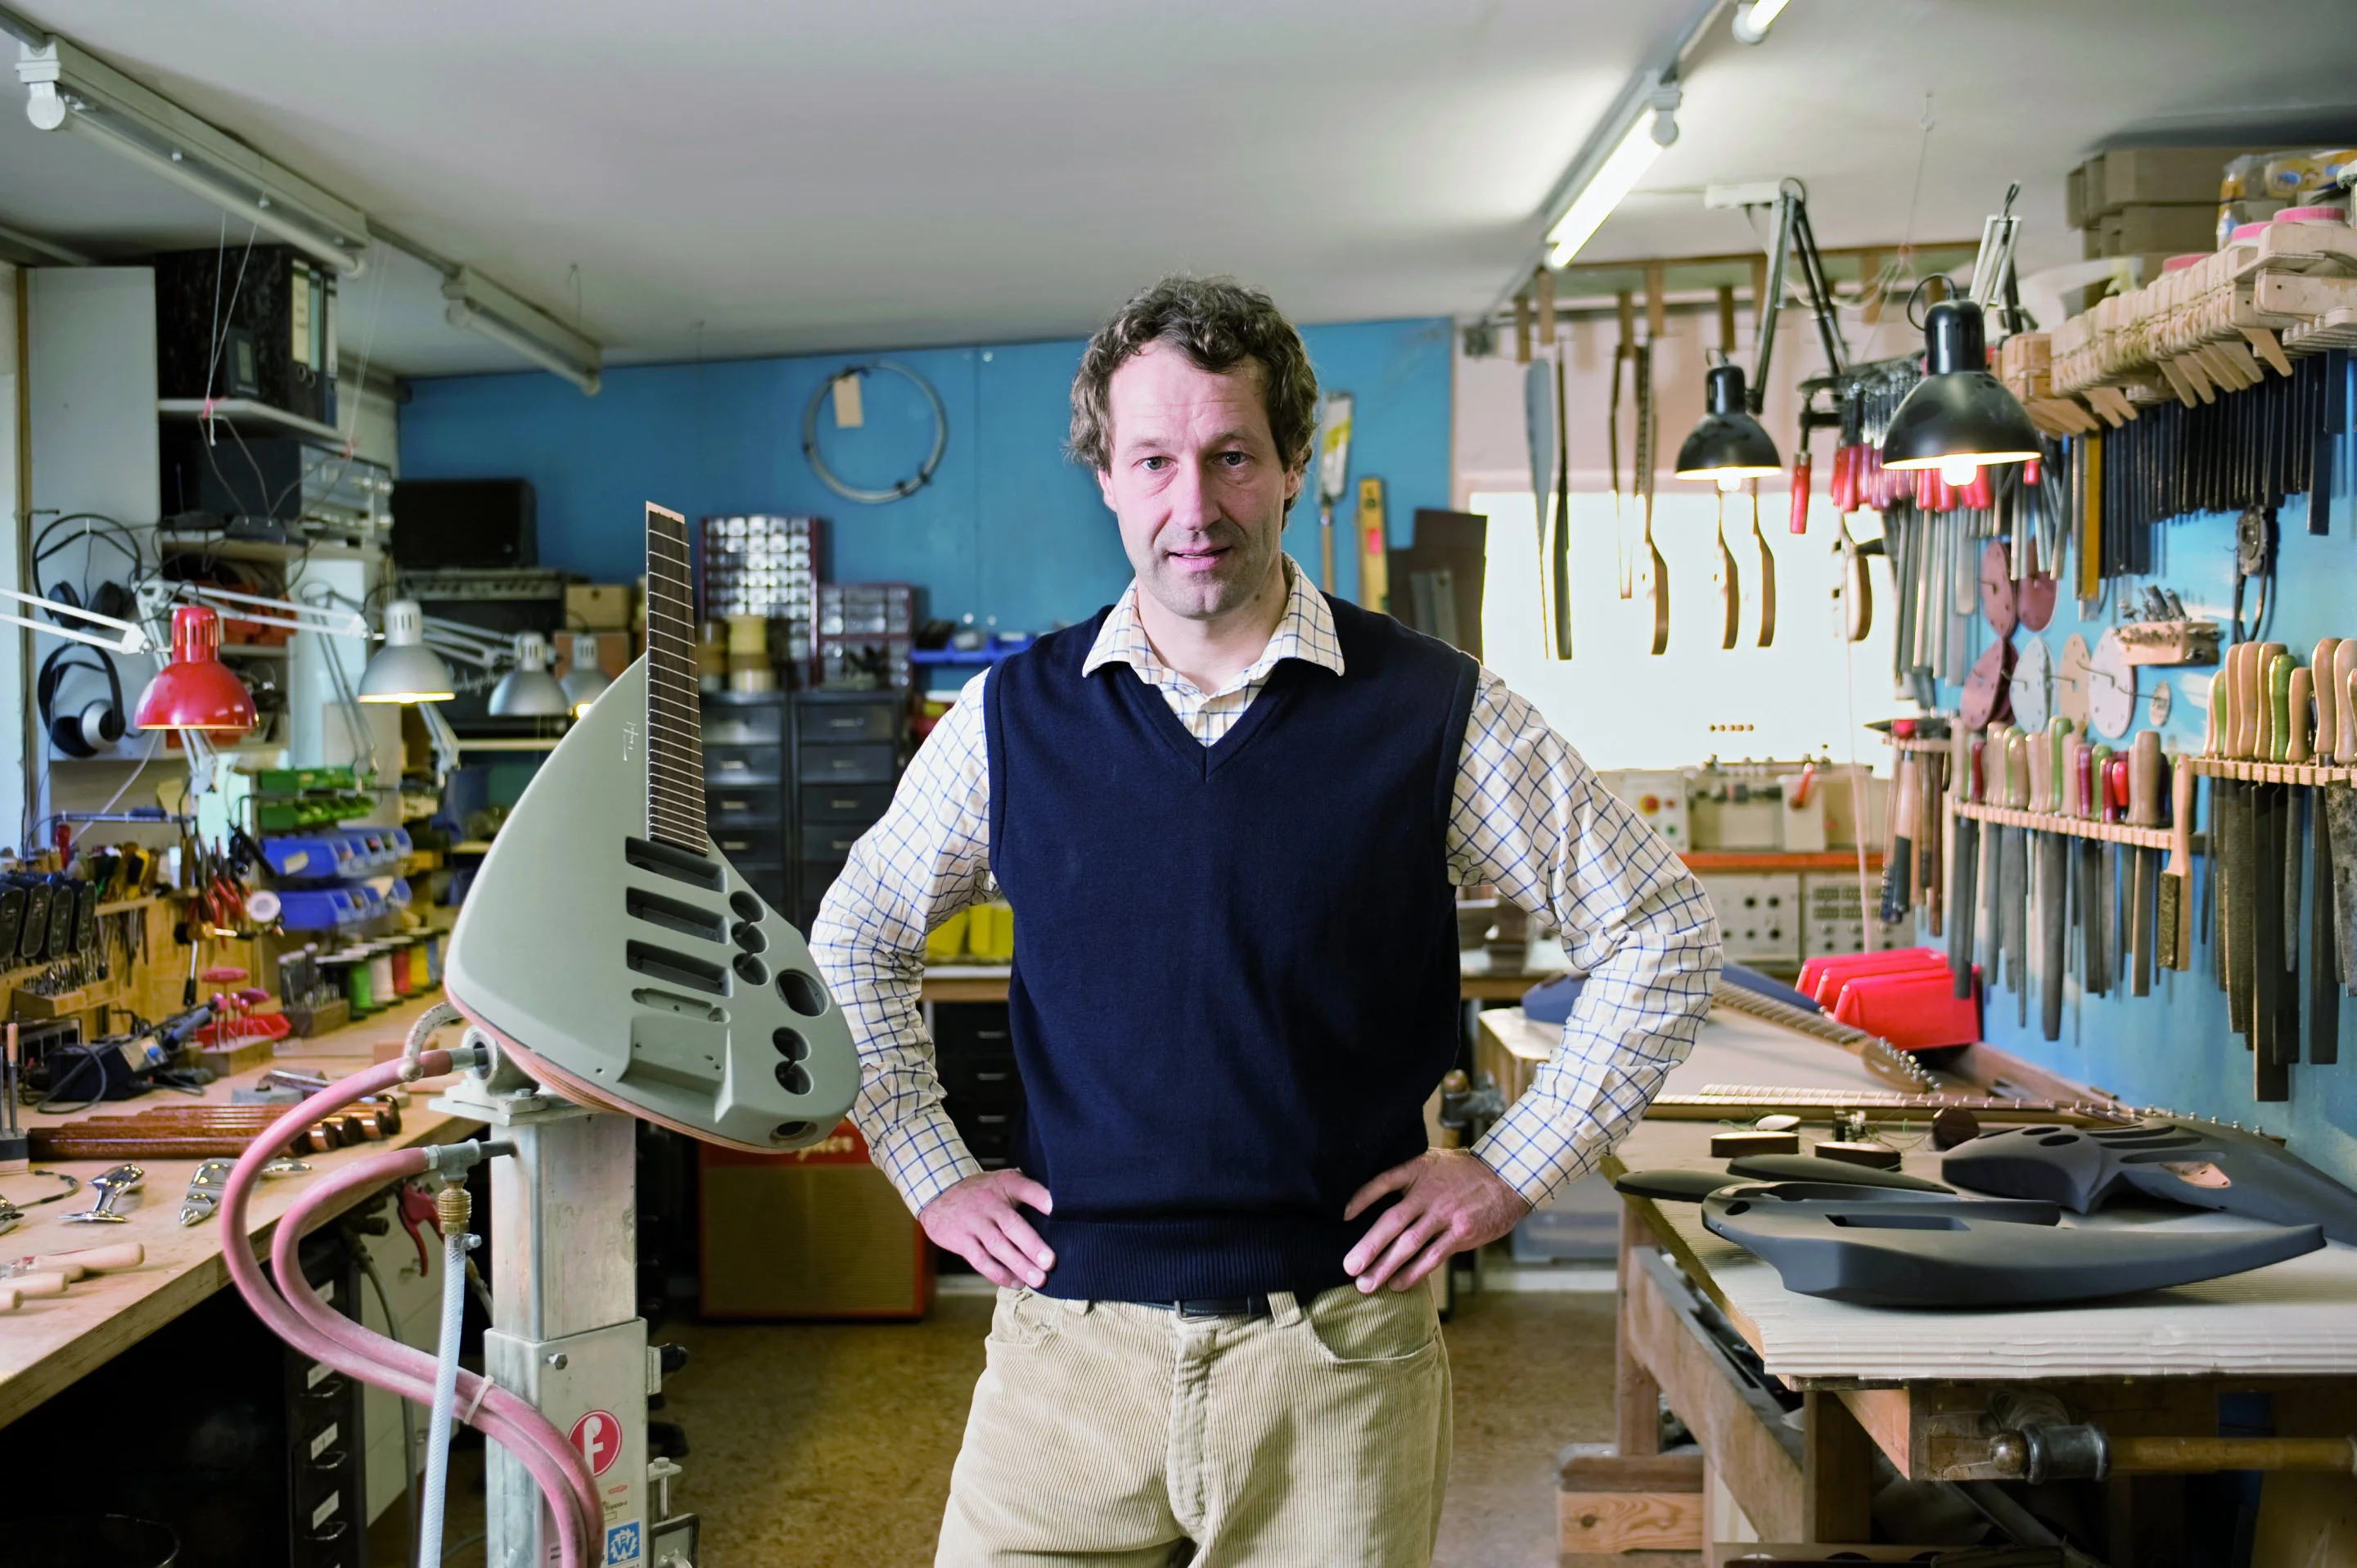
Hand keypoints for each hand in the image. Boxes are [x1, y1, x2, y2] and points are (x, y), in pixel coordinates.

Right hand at [921, 1169, 1054, 1288]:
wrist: (939, 1195)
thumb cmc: (982, 1192)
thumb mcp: (1003, 1181)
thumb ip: (1028, 1189)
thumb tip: (1062, 1203)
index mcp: (1005, 1184)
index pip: (1024, 1187)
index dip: (1040, 1197)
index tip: (1055, 1207)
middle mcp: (989, 1203)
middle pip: (1011, 1225)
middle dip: (1031, 1245)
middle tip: (1050, 1262)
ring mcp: (974, 1223)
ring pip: (997, 1246)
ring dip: (1018, 1265)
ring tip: (1038, 1279)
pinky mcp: (961, 1241)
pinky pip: (981, 1260)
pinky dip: (998, 1274)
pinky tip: (1016, 1283)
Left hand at [1342, 1149, 1530, 1293]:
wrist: (1508, 1178)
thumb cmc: (1466, 1173)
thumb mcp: (1435, 1162)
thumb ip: (1410, 1177)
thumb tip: (1378, 1200)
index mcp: (1418, 1170)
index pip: (1383, 1181)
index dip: (1362, 1198)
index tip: (1344, 1215)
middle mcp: (1429, 1193)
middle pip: (1392, 1221)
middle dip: (1368, 1247)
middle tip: (1349, 1267)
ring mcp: (1445, 1215)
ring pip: (1409, 1244)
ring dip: (1385, 1267)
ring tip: (1365, 1284)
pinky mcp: (1461, 1233)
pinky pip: (1432, 1257)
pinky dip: (1413, 1273)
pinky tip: (1397, 1284)